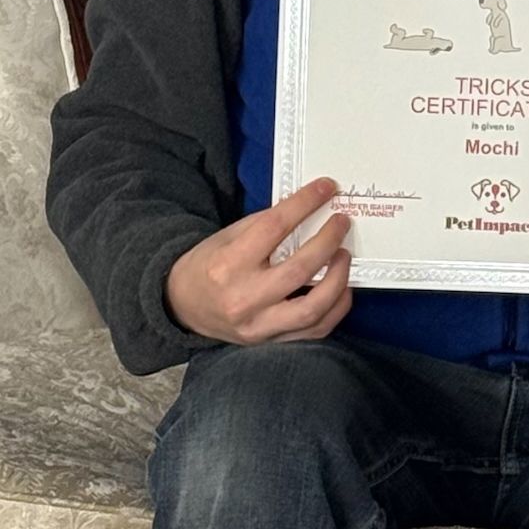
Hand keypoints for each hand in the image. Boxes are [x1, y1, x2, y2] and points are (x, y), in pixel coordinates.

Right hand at [164, 178, 352, 344]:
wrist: (184, 306)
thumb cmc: (210, 266)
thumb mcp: (227, 237)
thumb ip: (265, 225)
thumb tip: (309, 207)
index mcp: (228, 264)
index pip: (274, 228)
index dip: (305, 204)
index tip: (325, 188)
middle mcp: (243, 298)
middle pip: (299, 269)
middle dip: (328, 241)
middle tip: (341, 223)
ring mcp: (259, 325)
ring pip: (312, 308)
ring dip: (338, 279)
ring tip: (344, 256)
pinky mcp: (271, 340)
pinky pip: (316, 330)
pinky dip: (336, 308)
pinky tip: (341, 288)